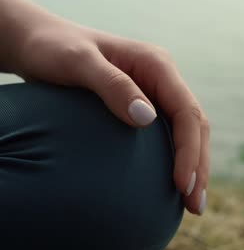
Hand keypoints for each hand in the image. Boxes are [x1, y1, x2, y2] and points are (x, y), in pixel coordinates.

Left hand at [5, 2, 208, 214]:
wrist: (38, 43)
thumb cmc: (52, 49)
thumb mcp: (76, 62)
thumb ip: (112, 85)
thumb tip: (146, 119)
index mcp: (157, 65)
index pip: (187, 112)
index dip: (189, 150)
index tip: (181, 183)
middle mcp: (162, 80)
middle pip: (195, 127)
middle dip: (199, 167)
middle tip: (195, 206)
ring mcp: (156, 95)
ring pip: (188, 134)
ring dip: (194, 169)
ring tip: (192, 205)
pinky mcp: (144, 108)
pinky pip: (169, 136)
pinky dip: (177, 162)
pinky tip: (172, 187)